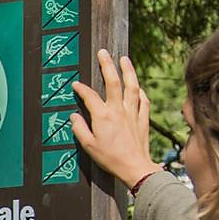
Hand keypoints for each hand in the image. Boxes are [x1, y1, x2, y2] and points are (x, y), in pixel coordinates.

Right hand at [70, 49, 155, 187]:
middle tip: (103, 52)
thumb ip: (79, 129)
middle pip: (113, 81)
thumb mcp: (88, 146)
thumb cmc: (110, 159)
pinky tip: (138, 86)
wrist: (134, 167)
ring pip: (131, 85)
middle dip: (107, 65)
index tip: (76, 84)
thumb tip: (74, 117)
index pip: (89, 96)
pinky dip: (140, 91)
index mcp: (102, 116)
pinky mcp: (143, 118)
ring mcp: (133, 112)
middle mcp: (118, 110)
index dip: (81, 88)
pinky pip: (143, 100)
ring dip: (128, 70)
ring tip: (124, 59)